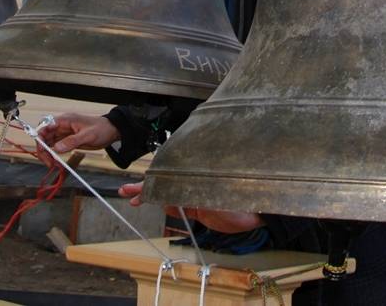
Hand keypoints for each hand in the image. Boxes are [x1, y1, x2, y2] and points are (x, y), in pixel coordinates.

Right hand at [36, 113, 120, 167]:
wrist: (111, 131)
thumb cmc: (101, 129)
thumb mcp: (88, 135)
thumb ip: (72, 141)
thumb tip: (56, 148)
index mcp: (64, 120)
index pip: (44, 127)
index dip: (40, 139)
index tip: (43, 152)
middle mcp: (61, 126)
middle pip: (44, 136)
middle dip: (43, 150)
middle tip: (48, 163)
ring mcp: (64, 133)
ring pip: (48, 143)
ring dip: (48, 154)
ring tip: (52, 165)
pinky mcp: (67, 140)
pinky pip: (56, 147)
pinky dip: (53, 154)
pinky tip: (56, 162)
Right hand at [118, 181, 264, 234]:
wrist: (259, 213)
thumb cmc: (242, 195)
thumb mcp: (214, 191)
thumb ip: (193, 193)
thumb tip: (170, 198)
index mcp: (194, 173)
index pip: (168, 174)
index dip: (151, 181)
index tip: (136, 187)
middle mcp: (192, 182)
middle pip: (164, 183)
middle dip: (145, 187)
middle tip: (126, 192)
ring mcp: (195, 195)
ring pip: (167, 195)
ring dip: (151, 196)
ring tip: (132, 198)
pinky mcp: (200, 209)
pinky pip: (178, 207)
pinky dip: (165, 206)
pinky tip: (152, 204)